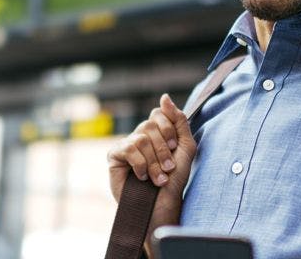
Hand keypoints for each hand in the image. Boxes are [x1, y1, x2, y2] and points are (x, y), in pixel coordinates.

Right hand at [107, 94, 197, 246]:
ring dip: (154, 161)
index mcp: (156, 132)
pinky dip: (141, 164)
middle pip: (150, 125)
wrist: (163, 204)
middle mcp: (140, 135)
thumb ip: (179, 120)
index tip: (175, 148)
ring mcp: (126, 144)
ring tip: (159, 178)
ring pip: (141, 138)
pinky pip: (128, 148)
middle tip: (168, 167)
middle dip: (163, 149)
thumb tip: (164, 97)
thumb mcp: (186, 146)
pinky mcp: (114, 156)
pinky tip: (142, 177)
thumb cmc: (175, 179)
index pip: (159, 114)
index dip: (168, 129)